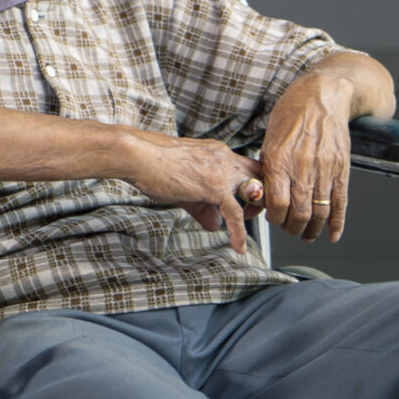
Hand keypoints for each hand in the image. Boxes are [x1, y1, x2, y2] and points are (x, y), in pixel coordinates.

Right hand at [120, 131, 265, 254]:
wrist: (139, 155)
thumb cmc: (154, 165)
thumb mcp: (185, 186)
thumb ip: (203, 206)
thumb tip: (214, 224)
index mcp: (219, 153)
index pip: (248, 167)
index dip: (253, 185)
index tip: (248, 202)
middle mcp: (224, 158)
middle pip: (259, 177)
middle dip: (260, 198)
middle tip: (249, 215)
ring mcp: (221, 172)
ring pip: (252, 193)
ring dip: (253, 213)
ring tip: (242, 231)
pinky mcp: (214, 187)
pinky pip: (235, 213)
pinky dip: (239, 232)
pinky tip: (237, 246)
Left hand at [260, 74, 353, 242]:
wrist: (322, 95)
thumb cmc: (292, 113)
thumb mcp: (270, 139)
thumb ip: (268, 169)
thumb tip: (261, 195)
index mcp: (280, 159)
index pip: (278, 204)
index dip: (275, 219)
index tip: (274, 219)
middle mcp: (303, 166)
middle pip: (300, 213)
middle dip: (293, 228)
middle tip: (290, 228)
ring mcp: (325, 168)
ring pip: (320, 211)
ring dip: (313, 229)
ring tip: (307, 234)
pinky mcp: (341, 167)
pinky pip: (340, 201)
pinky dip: (337, 222)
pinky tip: (332, 234)